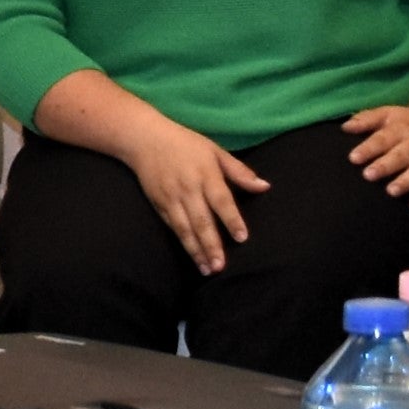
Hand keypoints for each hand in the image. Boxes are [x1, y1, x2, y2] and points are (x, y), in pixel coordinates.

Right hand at [118, 114, 268, 276]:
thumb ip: (239, 171)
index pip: (221, 200)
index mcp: (205, 174)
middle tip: (221, 266)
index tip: (242, 238)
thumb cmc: (185, 144)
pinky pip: (172, 227)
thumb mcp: (214, 151)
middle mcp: (188, 188)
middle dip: (211, 245)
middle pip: (201, 220)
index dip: (231, 219)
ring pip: (185, 229)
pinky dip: (183, 242)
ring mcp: (171, 198)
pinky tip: (192, 256)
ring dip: (196, 251)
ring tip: (207, 269)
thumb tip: (264, 186)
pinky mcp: (159, 204)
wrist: (144, 139)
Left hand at [343, 103, 408, 205]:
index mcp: (401, 129)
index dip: (368, 148)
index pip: (383, 138)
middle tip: (368, 175)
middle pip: (401, 155)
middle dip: (385, 166)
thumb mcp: (387, 114)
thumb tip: (345, 127)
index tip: (353, 158)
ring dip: (406, 182)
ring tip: (391, 192)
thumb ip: (366, 120)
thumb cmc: (404, 122)